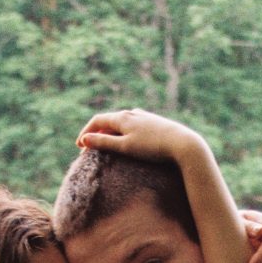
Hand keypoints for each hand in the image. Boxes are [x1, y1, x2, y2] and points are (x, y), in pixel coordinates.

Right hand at [76, 108, 200, 163]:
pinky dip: (122, 134)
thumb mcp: (125, 146)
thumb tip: (84, 139)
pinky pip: (132, 127)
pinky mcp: (153, 124)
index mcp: (123, 117)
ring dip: (109, 133)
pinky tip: (126, 142)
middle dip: (96, 133)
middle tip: (89, 149)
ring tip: (105, 146)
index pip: (98, 120)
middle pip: (108, 121)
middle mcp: (132, 113)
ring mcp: (143, 117)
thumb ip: (104, 142)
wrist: (182, 144)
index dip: (86, 132)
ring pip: (121, 123)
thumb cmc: (152, 147)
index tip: (79, 146)